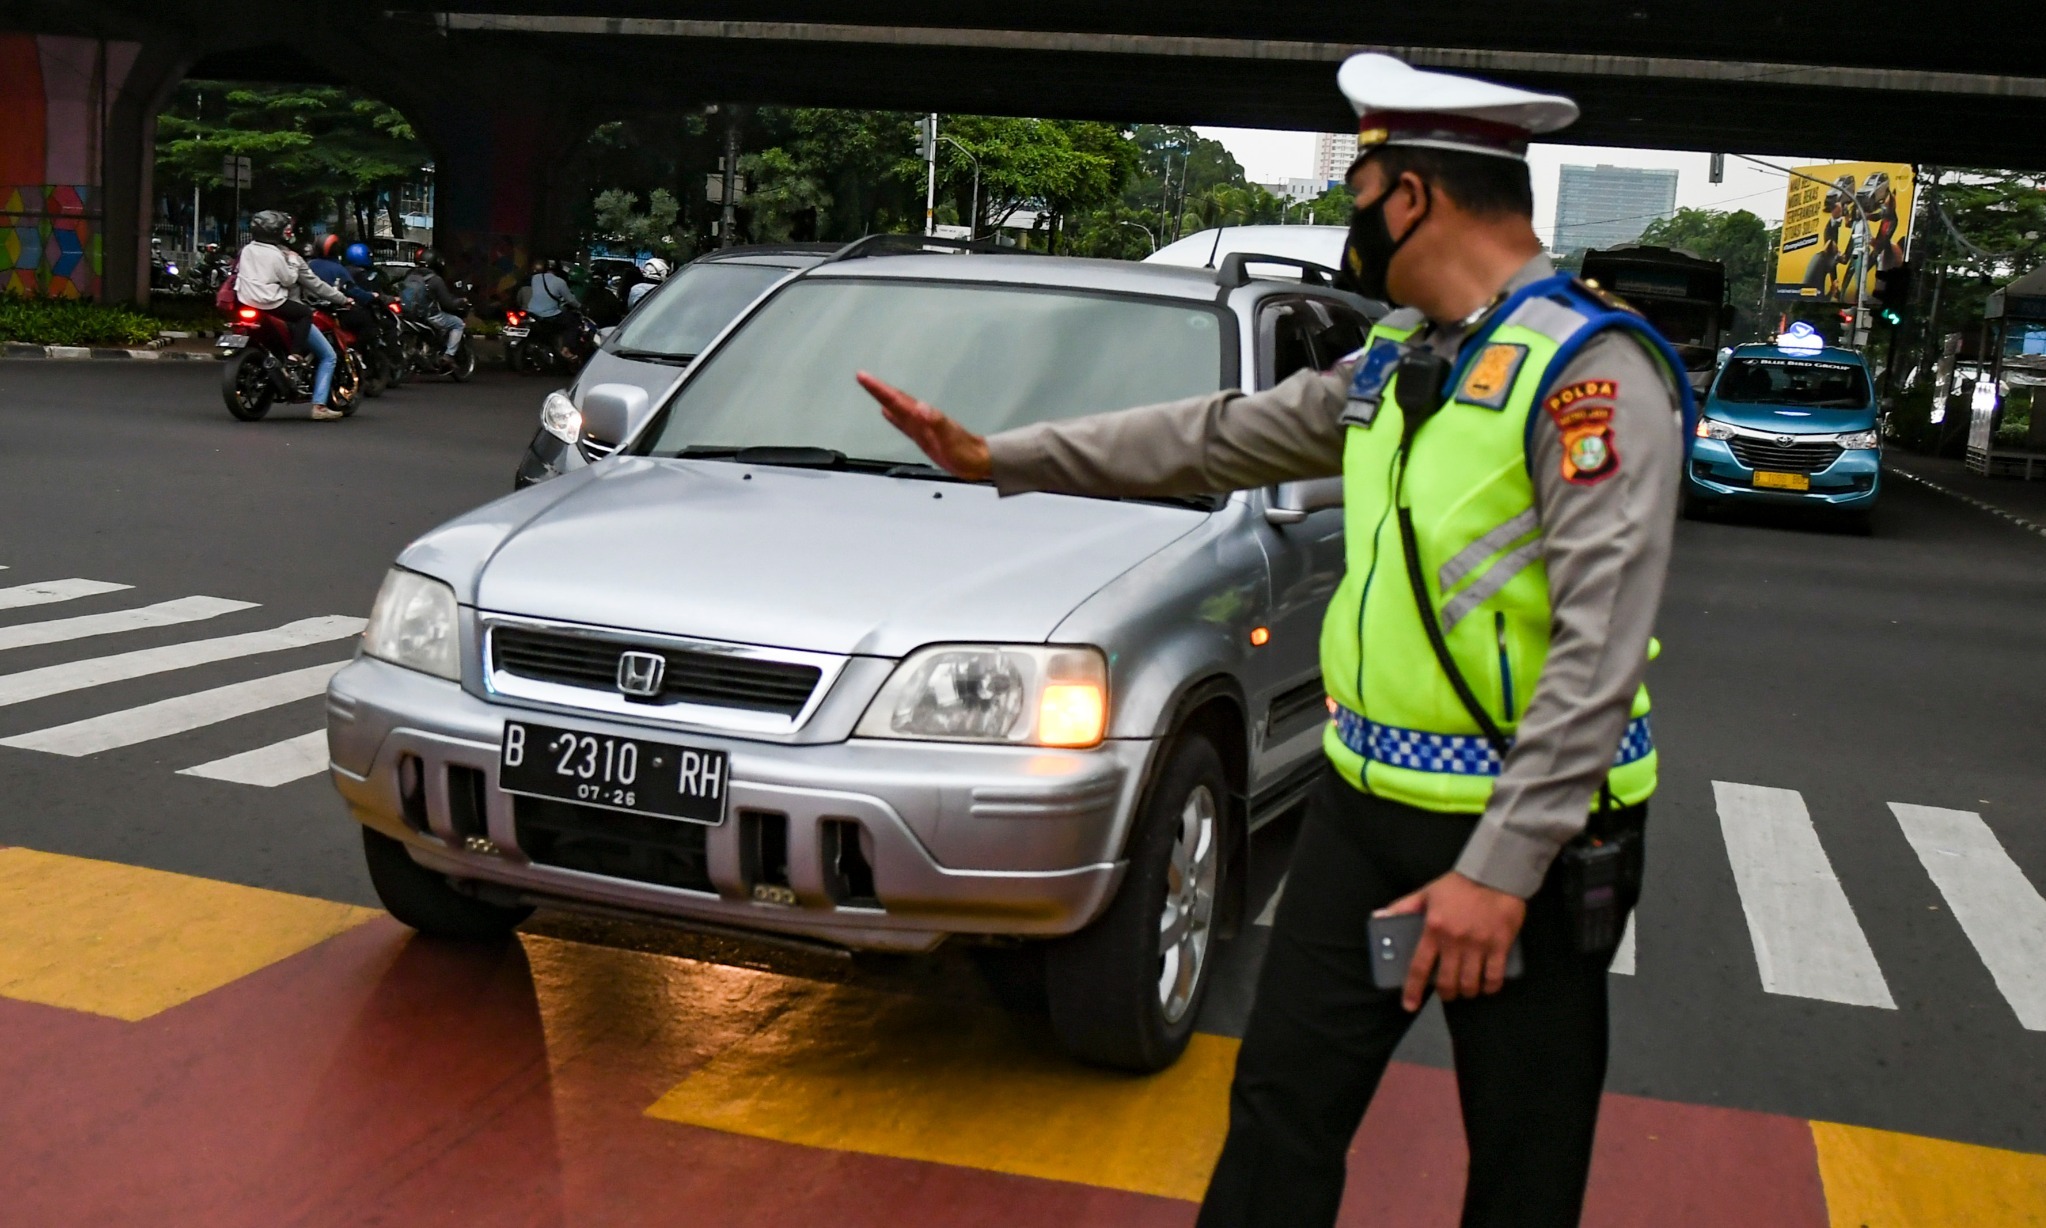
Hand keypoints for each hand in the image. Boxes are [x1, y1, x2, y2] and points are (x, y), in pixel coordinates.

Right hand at [856, 371, 991, 479]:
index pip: (897, 399)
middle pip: (895, 399)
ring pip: (897, 408)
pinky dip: (893, 416)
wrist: (978, 460)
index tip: (864, 377)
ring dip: (883, 398)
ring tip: (870, 387)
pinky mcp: (922, 436)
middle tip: (861, 376)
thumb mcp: (950, 438)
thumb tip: (921, 407)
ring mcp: (921, 426)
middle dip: (878, 388)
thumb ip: (936, 422)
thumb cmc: (965, 451)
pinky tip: (886, 413)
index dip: (880, 389)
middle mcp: (920, 418)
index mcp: (923, 417)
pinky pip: (903, 423)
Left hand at [1377, 872, 1526, 1011]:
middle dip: (1445, 994)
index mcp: (1433, 928)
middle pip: (1447, 982)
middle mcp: (1455, 940)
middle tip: (1446, 992)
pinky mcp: (1500, 945)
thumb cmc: (1458, 885)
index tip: (1409, 1005)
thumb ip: (1403, 907)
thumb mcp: (1426, 893)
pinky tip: (1486, 986)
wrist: (1494, 873)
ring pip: (1470, 984)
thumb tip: (1380, 917)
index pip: (1419, 967)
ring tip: (1466, 989)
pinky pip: (1494, 977)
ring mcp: (1479, 945)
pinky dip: (1489, 987)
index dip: (1413, 990)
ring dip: (1466, 992)